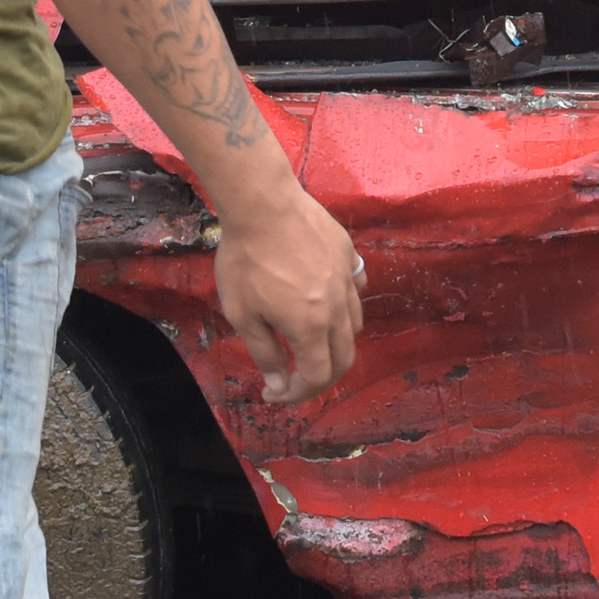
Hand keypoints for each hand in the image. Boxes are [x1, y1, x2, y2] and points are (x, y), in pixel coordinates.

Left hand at [215, 179, 364, 401]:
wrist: (264, 204)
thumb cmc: (246, 259)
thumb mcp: (242, 313)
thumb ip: (265, 352)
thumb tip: (279, 384)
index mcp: (311, 327)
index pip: (316, 376)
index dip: (296, 394)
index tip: (273, 393)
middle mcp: (338, 308)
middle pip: (344, 357)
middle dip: (321, 378)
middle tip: (296, 378)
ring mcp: (348, 280)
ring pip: (355, 325)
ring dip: (335, 344)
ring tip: (310, 341)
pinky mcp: (349, 256)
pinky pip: (356, 290)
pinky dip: (345, 307)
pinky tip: (324, 300)